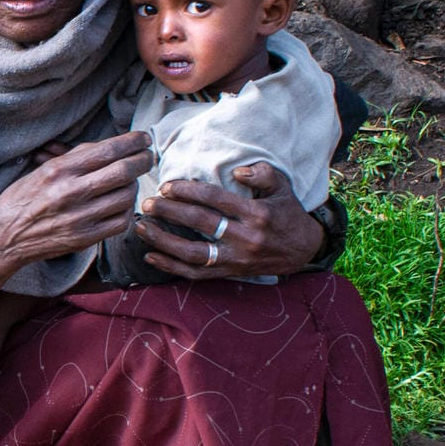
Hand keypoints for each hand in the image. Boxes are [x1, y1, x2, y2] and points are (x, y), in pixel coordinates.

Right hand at [0, 131, 153, 268]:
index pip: (108, 150)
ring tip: (129, 182)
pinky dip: (126, 209)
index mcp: (59, 170)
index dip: (133, 142)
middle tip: (147, 157)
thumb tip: (110, 146)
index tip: (143, 139)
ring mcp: (80, 218)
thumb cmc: (21, 199)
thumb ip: (75, 158)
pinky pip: (121, 220)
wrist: (3, 238)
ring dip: (134, 185)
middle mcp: (71, 192)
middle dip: (143, 161)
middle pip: (124, 171)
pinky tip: (120, 203)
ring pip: (127, 195)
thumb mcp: (41, 169)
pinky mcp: (85, 238)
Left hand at [135, 162, 324, 278]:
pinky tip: (150, 256)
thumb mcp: (283, 188)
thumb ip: (263, 174)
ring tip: (141, 228)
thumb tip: (238, 171)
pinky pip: (197, 274)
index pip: (215, 200)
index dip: (188, 191)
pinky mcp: (230, 273)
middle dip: (170, 212)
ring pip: (194, 253)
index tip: (166, 186)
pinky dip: (171, 267)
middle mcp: (245, 238)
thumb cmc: (287, 213)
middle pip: (200, 224)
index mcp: (257, 214)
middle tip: (148, 203)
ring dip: (163, 241)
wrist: (304, 250)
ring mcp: (237, 259)